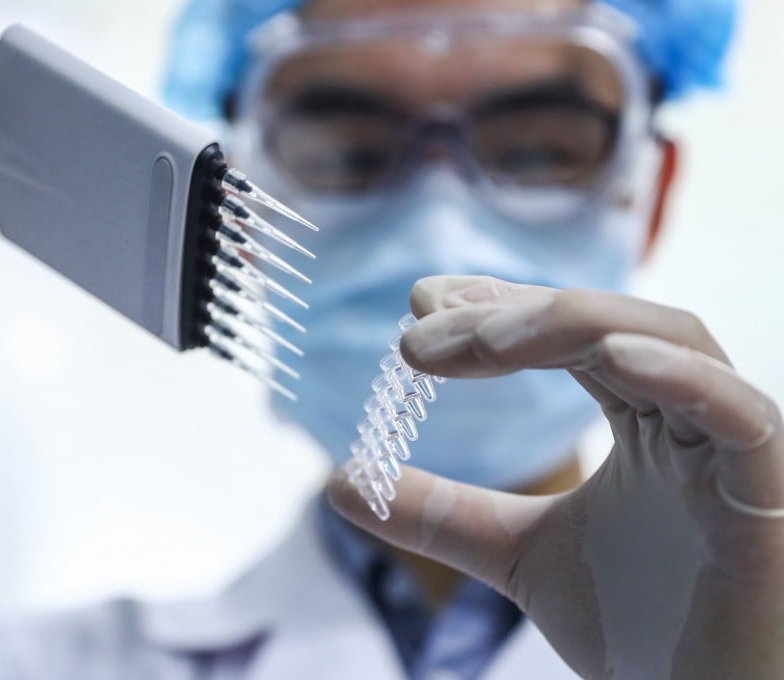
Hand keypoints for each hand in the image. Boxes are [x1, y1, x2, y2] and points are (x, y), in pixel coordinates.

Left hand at [329, 276, 783, 678]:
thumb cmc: (634, 627)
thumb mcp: (515, 552)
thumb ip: (439, 512)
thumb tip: (338, 482)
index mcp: (643, 418)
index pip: (569, 334)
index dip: (497, 308)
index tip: (419, 305)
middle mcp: (689, 415)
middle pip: (606, 324)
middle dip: (510, 314)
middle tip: (422, 325)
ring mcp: (736, 446)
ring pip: (670, 340)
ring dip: (571, 326)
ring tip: (476, 340)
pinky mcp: (772, 493)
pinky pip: (743, 414)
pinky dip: (680, 376)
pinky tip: (605, 358)